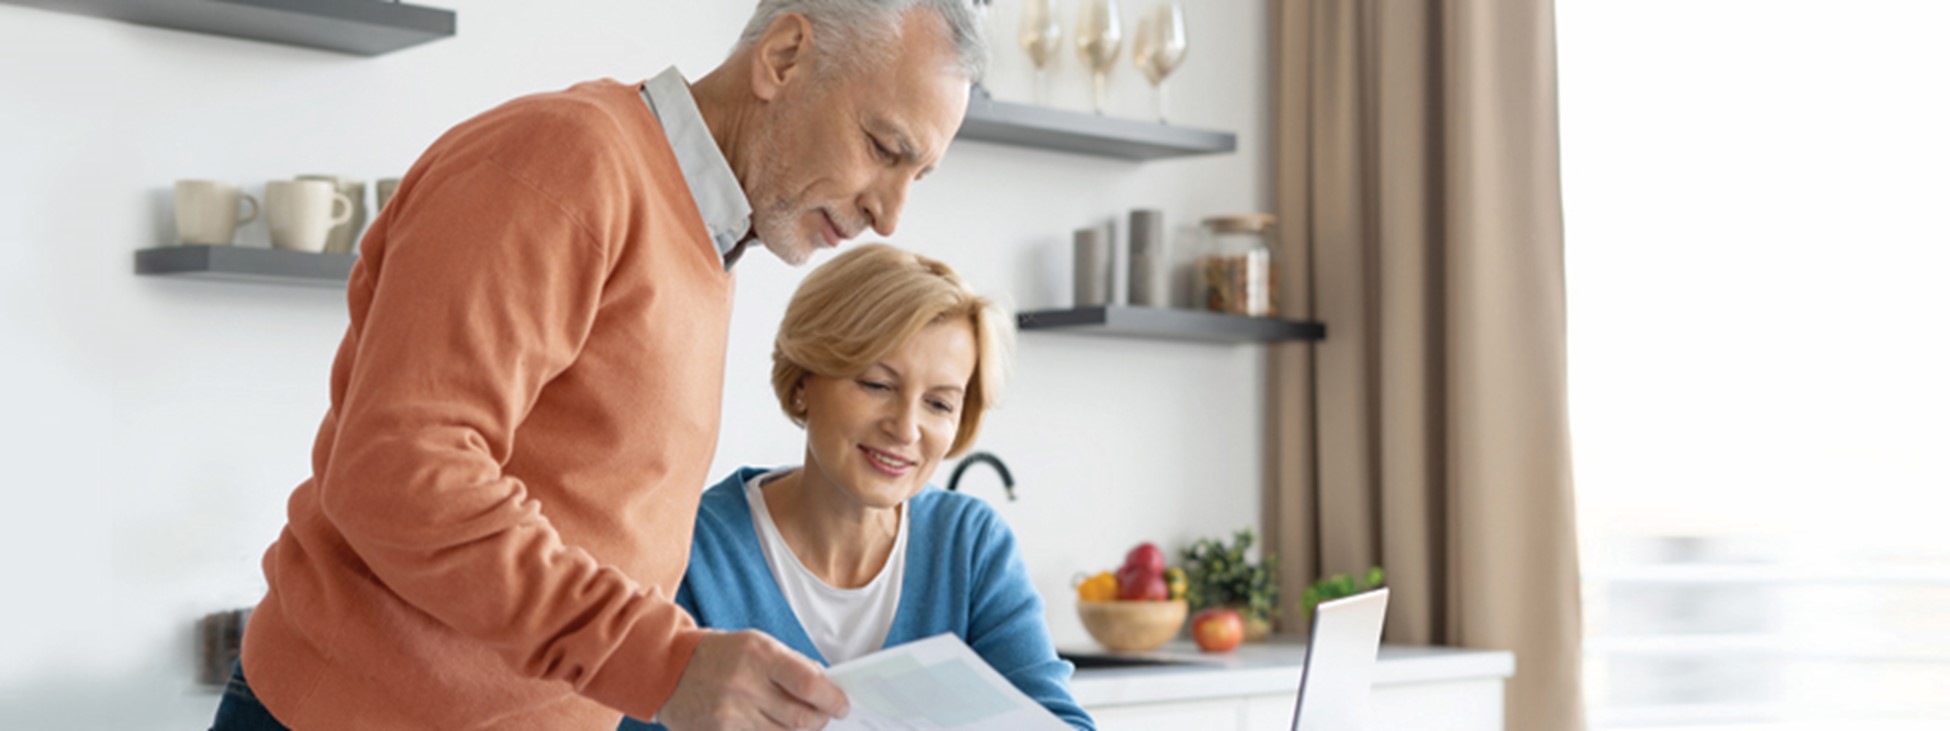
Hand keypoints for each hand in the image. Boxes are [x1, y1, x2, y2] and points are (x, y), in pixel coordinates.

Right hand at [659, 630, 849, 730]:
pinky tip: (772, 727)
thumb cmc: (719, 654)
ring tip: (797, 721)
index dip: (833, 700)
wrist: (667, 669)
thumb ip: (792, 664)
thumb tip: (826, 686)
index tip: (842, 706)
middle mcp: (745, 685)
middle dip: (820, 720)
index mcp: (759, 655)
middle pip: (801, 719)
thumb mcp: (757, 644)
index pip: (809, 685)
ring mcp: (730, 714)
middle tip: (824, 717)